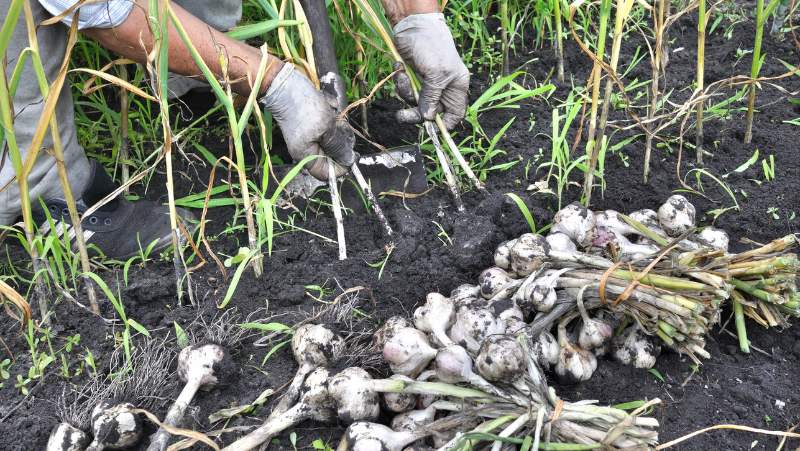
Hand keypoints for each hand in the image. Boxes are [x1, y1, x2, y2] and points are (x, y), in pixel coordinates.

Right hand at [260, 64, 354, 179]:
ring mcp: (309, 135)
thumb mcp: (326, 128)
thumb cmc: (304, 108)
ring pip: (333, 137)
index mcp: (306, 156)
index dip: (341, 167)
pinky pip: (329, 124)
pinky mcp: (312, 122)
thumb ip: (338, 146)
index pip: (326, 173)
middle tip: (340, 126)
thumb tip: (349, 161)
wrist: (285, 84)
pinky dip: (331, 115)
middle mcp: (307, 149)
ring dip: (336, 124)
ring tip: (331, 112)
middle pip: (332, 154)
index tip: (352, 154)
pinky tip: (327, 105)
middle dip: (340, 140)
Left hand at [392, 13, 469, 129]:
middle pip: (431, 112)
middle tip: (402, 116)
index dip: (445, 124)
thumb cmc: (432, 46)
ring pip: (415, 102)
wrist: (414, 26)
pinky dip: (400, 82)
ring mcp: (427, 83)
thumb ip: (432, 98)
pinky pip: (406, 90)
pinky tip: (400, 69)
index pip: (455, 113)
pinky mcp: (413, 77)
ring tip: (402, 77)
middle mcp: (443, 87)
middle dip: (416, 113)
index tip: (431, 130)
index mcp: (457, 87)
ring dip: (405, 92)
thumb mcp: (436, 74)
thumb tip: (428, 118)